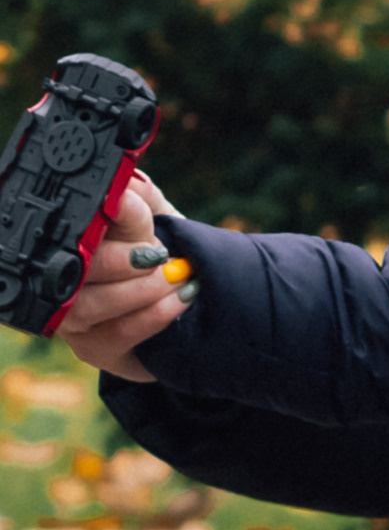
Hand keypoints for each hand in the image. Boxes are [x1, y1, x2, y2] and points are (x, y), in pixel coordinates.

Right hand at [54, 174, 193, 383]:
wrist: (186, 309)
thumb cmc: (163, 255)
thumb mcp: (157, 219)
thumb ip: (142, 198)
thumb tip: (125, 180)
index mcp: (69, 238)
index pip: (74, 224)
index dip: (106, 218)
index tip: (136, 212)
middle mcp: (59, 279)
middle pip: (75, 267)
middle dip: (124, 259)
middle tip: (161, 254)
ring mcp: (72, 318)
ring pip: (92, 304)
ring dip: (143, 289)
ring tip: (179, 276)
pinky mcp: (95, 349)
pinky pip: (120, 333)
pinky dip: (156, 314)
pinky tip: (182, 300)